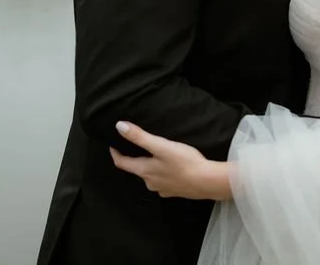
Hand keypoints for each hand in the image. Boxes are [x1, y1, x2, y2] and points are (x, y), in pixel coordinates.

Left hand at [109, 121, 230, 200]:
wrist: (207, 182)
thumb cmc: (183, 162)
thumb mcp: (160, 145)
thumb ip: (139, 137)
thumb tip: (119, 126)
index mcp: (144, 171)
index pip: (122, 163)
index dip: (116, 153)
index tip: (113, 145)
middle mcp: (150, 183)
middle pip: (137, 170)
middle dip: (135, 159)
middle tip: (137, 148)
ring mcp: (163, 189)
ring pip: (151, 177)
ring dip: (150, 167)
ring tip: (156, 156)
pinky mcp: (175, 192)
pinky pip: (164, 182)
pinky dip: (163, 175)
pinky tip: (171, 169)